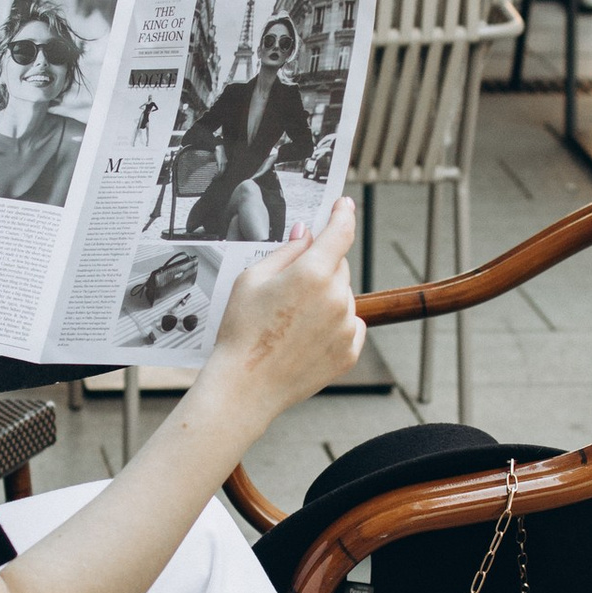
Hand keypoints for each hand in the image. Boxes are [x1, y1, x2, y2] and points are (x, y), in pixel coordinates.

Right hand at [202, 201, 362, 426]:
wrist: (246, 387)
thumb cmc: (242, 332)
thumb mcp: (251, 280)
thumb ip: (285, 252)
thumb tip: (305, 235)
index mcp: (312, 273)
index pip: (340, 232)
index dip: (342, 214)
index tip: (343, 206)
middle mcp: (337, 298)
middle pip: (339, 266)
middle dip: (320, 267)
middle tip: (290, 287)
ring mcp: (346, 327)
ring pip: (344, 297)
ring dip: (326, 298)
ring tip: (291, 321)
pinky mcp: (349, 352)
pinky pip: (349, 325)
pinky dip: (334, 325)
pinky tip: (304, 336)